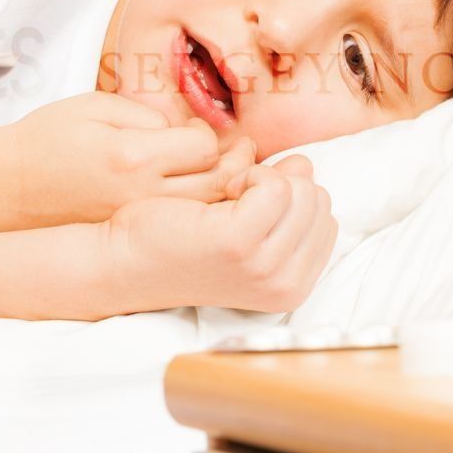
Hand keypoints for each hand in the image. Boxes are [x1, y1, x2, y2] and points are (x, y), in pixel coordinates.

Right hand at [6, 91, 256, 225]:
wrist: (7, 187)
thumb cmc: (47, 139)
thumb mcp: (96, 105)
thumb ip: (148, 114)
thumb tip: (185, 130)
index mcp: (133, 155)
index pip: (204, 146)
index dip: (210, 132)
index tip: (196, 127)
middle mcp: (140, 194)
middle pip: (217, 184)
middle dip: (235, 164)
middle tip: (239, 150)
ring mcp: (137, 219)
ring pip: (206, 211)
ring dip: (224, 191)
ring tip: (224, 171)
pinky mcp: (131, 234)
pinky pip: (182, 226)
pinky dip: (201, 212)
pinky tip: (196, 194)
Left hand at [107, 154, 337, 312]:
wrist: (126, 262)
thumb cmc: (183, 240)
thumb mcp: (247, 227)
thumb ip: (284, 201)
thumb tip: (303, 164)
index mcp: (293, 288)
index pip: (327, 219)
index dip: (290, 200)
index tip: (250, 209)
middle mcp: (286, 286)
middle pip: (318, 200)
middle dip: (280, 186)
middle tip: (234, 200)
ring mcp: (264, 268)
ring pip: (301, 189)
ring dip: (262, 178)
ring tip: (225, 196)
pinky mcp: (239, 243)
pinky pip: (275, 184)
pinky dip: (249, 173)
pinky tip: (220, 190)